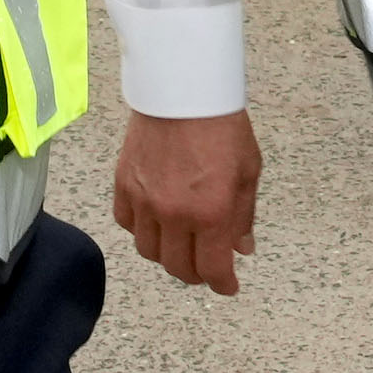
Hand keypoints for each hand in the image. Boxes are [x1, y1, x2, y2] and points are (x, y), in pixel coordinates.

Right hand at [112, 107, 260, 292]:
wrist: (183, 87)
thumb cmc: (221, 123)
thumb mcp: (248, 170)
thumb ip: (243, 215)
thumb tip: (241, 248)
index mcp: (211, 213)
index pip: (212, 270)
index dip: (222, 284)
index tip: (227, 285)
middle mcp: (175, 214)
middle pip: (178, 268)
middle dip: (196, 274)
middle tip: (206, 267)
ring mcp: (145, 201)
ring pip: (149, 251)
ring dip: (167, 255)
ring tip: (180, 244)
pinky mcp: (124, 184)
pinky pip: (126, 224)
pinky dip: (140, 230)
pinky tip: (154, 221)